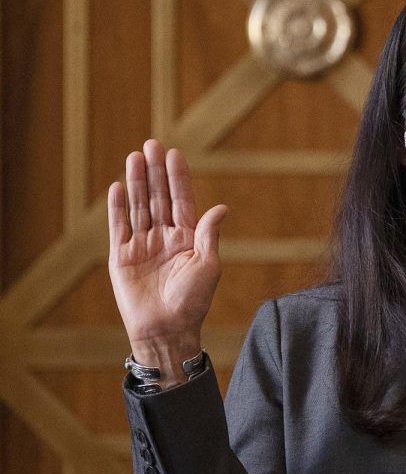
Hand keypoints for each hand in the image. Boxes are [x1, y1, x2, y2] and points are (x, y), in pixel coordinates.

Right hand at [108, 139, 226, 380]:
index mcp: (187, 238)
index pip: (182, 200)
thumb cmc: (193, 301)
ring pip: (139, 206)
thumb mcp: (208, 265)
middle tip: (152, 144)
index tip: (175, 154)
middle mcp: (164, 237)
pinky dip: (118, 207)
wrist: (167, 329)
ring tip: (135, 157)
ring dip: (137, 182)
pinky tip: (119, 186)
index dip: (178, 178)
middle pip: (158, 198)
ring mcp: (141, 245)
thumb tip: (221, 207)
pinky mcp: (121, 256)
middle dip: (156, 172)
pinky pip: (119, 226)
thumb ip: (208, 234)